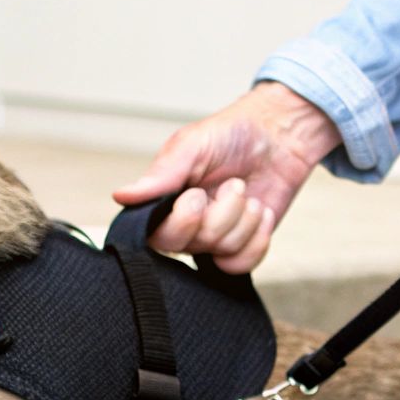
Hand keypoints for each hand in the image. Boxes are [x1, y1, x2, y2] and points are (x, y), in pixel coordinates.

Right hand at [113, 81, 340, 272]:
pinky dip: (257, 238)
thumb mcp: (191, 145)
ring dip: (243, 217)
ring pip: (221, 250)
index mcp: (164, 201)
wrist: (277, 136)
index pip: (154, 236)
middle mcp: (185, 224)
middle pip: (187, 246)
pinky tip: (259, 212)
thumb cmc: (230, 134)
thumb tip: (121, 196)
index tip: (196, 193)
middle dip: (218, 215)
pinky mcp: (241, 246)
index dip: (181, 221)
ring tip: (246, 190)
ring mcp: (213, 238)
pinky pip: (242, 264)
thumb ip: (160, 175)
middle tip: (232, 184)